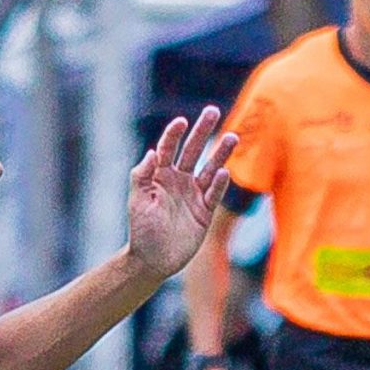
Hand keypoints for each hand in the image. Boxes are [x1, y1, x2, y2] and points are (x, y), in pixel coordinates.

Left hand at [126, 108, 236, 280]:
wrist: (154, 259)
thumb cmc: (141, 230)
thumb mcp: (137, 201)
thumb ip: (142, 175)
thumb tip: (152, 152)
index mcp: (160, 175)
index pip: (168, 148)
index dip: (174, 134)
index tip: (182, 122)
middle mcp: (178, 180)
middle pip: (193, 151)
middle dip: (202, 131)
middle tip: (212, 111)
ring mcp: (193, 194)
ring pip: (209, 168)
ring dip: (220, 153)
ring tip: (233, 137)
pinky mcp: (205, 211)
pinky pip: (214, 193)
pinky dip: (220, 183)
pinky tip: (224, 172)